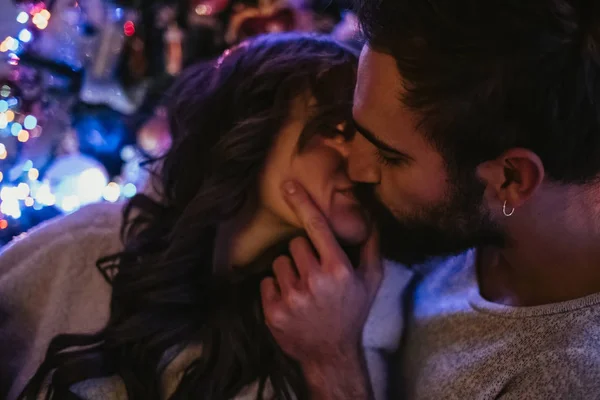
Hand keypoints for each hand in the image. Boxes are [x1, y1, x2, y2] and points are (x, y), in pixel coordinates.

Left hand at [260, 181, 381, 381]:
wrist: (332, 354)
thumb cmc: (353, 312)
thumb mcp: (372, 281)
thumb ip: (371, 246)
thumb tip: (370, 216)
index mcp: (339, 269)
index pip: (317, 227)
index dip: (303, 202)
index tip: (288, 184)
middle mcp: (315, 281)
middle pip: (295, 243)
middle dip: (303, 254)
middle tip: (314, 275)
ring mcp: (292, 297)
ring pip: (279, 261)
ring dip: (289, 272)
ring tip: (303, 290)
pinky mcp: (273, 312)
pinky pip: (266, 282)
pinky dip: (276, 289)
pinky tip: (291, 303)